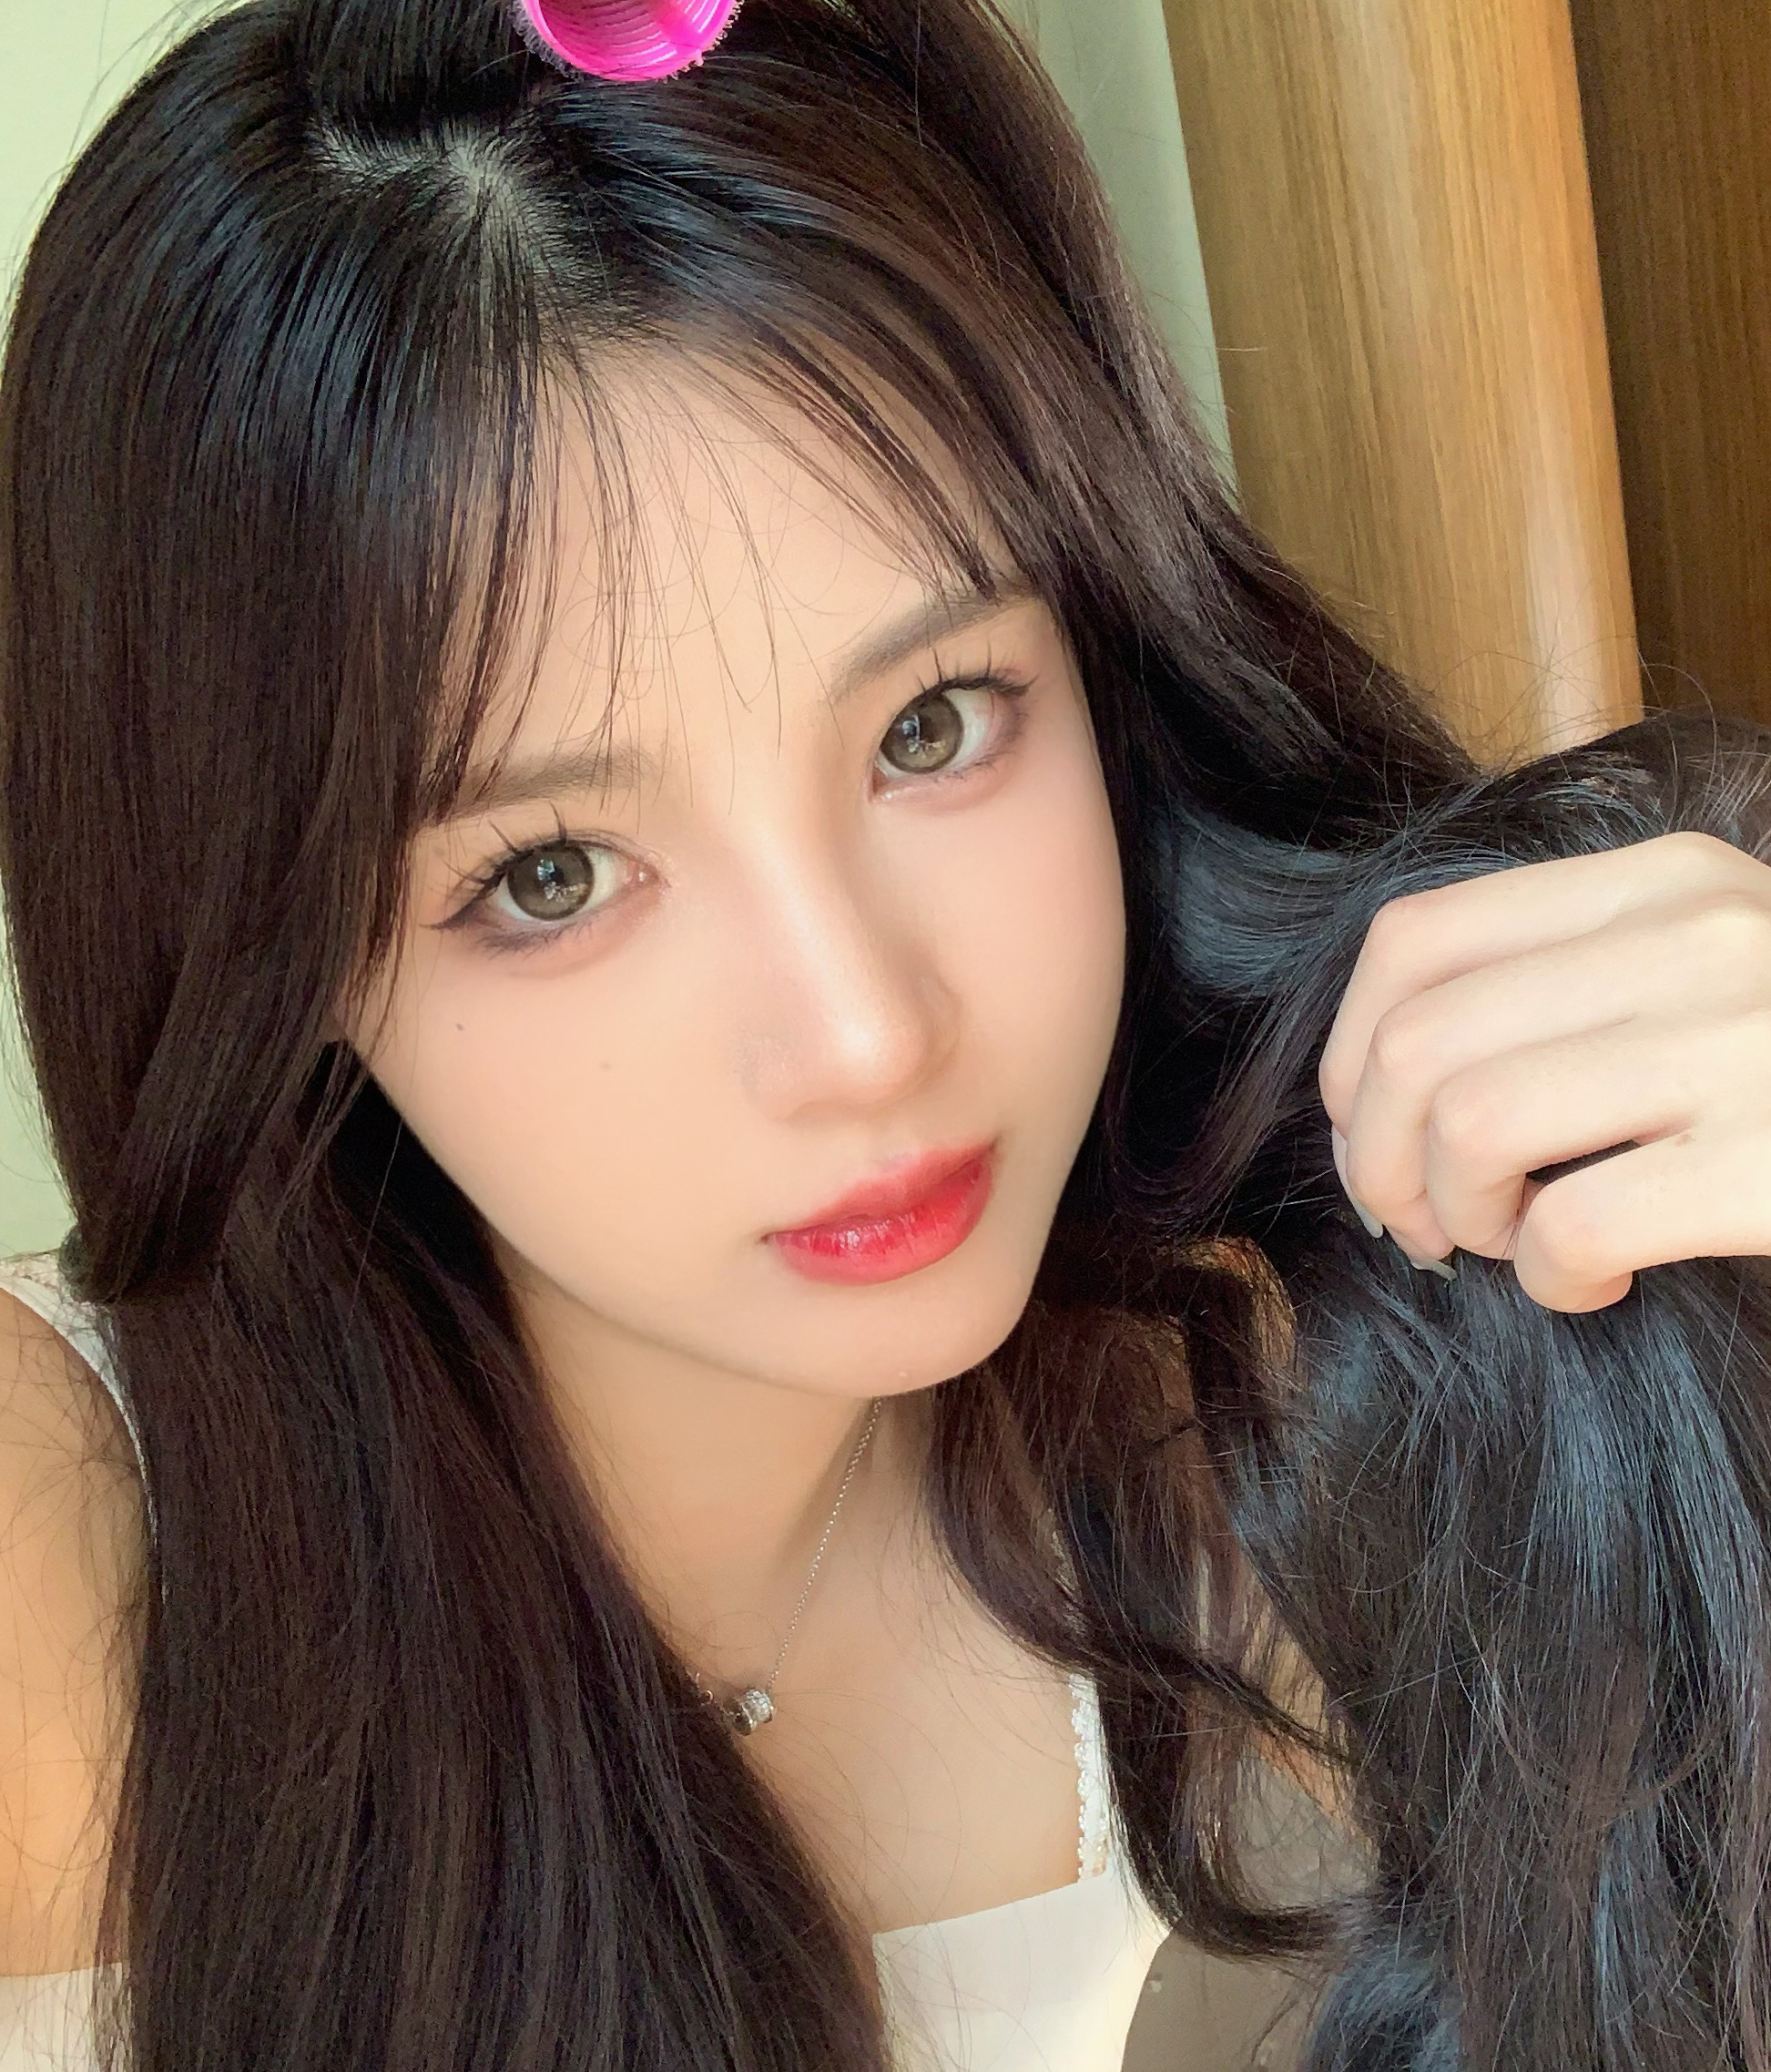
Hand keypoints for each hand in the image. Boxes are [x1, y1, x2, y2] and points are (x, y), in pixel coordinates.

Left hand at [1318, 831, 1770, 1312]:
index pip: (1411, 941)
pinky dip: (1548, 1277)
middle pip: (1418, 1045)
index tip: (1372, 1132)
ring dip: (1457, 1215)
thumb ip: (1574, 980)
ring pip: (1470, 1126)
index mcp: (1659, 882)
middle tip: (1424, 1224)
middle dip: (1378, 1161)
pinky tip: (1591, 1283)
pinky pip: (1571, 1225)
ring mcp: (1739, 1043)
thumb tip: (1387, 1079)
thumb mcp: (1705, 966)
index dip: (1349, 1056)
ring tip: (1510, 1243)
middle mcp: (1693, 938)